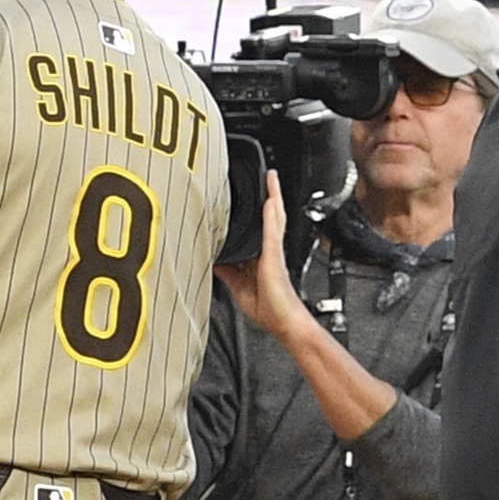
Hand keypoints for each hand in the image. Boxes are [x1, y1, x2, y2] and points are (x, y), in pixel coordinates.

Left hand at [214, 170, 312, 341]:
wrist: (284, 323)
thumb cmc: (268, 309)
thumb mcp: (238, 287)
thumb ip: (228, 272)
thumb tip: (215, 260)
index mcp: (262, 257)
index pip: (259, 228)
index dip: (259, 210)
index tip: (251, 195)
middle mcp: (270, 251)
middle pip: (269, 217)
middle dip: (269, 196)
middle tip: (267, 176)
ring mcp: (273, 253)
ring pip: (274, 218)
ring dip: (273, 197)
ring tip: (271, 178)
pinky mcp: (274, 258)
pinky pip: (272, 232)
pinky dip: (271, 215)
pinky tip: (270, 200)